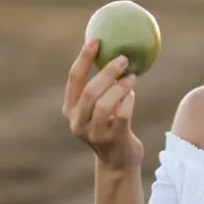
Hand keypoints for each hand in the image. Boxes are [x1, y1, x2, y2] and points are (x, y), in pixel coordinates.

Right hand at [62, 38, 143, 170]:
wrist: (118, 162)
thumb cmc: (110, 126)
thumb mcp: (99, 107)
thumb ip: (101, 87)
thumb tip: (115, 52)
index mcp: (70, 109)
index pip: (74, 79)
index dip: (84, 58)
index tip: (96, 40)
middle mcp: (77, 122)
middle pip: (90, 91)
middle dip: (107, 72)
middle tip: (123, 59)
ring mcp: (94, 134)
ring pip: (105, 104)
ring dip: (120, 88)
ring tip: (132, 77)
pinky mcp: (112, 141)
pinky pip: (122, 116)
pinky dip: (129, 102)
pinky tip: (133, 94)